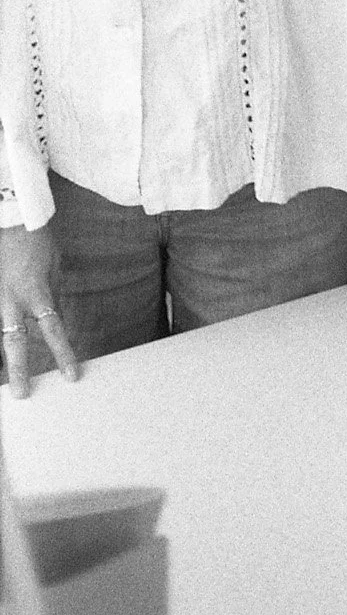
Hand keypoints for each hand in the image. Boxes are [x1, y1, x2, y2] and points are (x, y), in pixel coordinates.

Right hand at [1, 223, 78, 397]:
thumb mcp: (54, 268)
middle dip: (19, 370)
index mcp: (36, 294)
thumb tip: (55, 318)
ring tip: (9, 380)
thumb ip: (53, 295)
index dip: (63, 354)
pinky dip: (1, 330)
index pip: (53, 331)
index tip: (71, 375)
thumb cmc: (38, 242)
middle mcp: (12, 301)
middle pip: (14, 343)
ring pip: (0, 334)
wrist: (13, 220)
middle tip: (22, 394)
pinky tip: (1, 352)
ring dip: (4, 357)